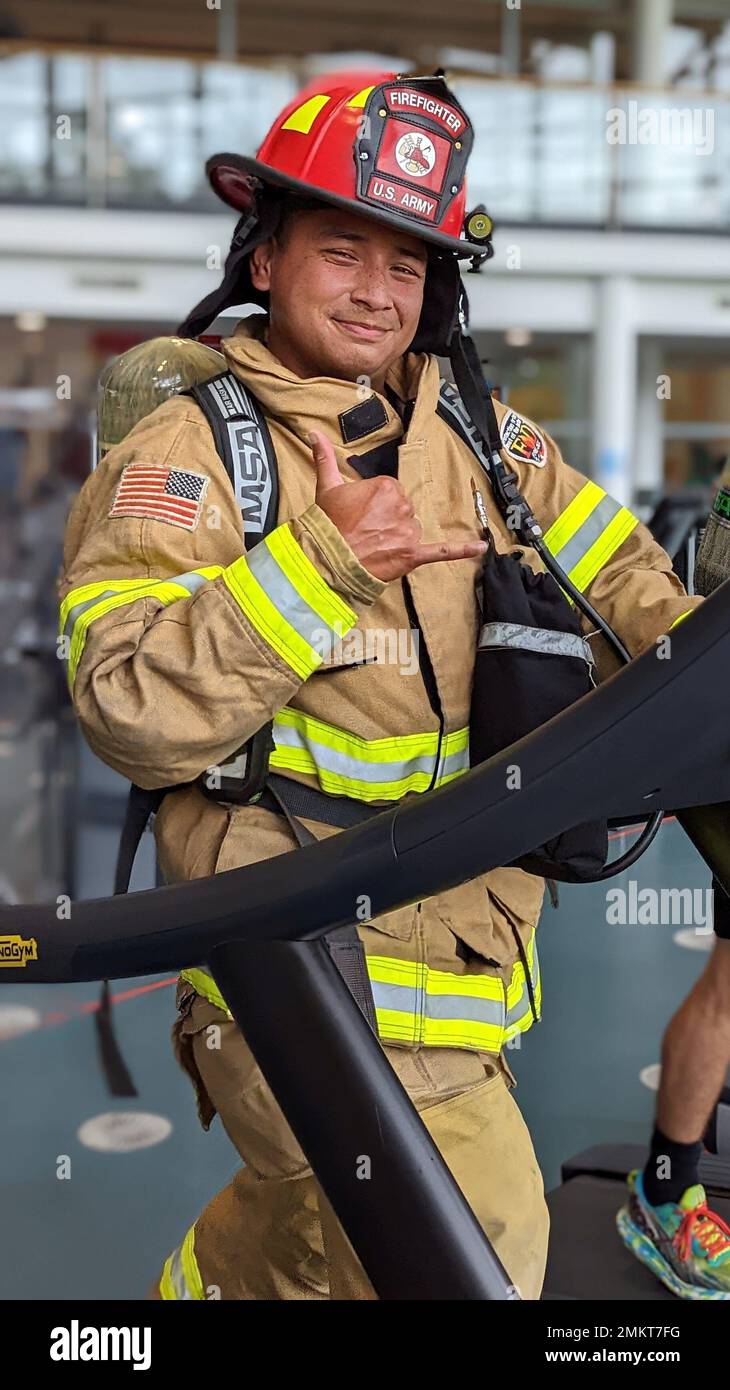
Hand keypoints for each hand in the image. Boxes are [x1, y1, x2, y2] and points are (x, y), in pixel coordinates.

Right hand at [307, 430, 486, 581]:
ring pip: (411, 531)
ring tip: (373, 547)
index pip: (390, 492)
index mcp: (387, 486)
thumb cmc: (327, 525)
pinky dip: (462, 550)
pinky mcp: (412, 555)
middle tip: (363, 533)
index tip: (358, 516)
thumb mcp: (326, 487)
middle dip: (386, 522)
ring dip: (396, 539)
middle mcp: (402, 506)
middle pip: (402, 511)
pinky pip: (441, 551)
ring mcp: (408, 532)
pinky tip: (480, 549)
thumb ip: (325, 457)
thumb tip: (313, 433)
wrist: (327, 560)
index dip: (373, 506)